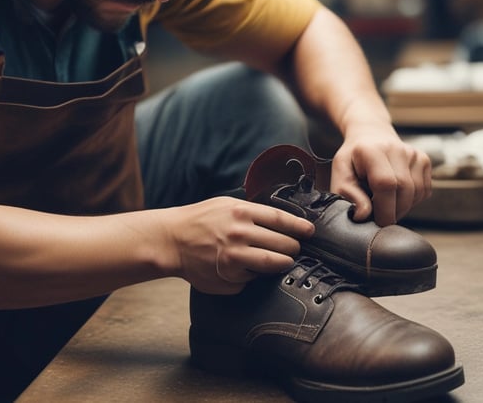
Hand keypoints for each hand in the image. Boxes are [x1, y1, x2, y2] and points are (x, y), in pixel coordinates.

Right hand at [168, 196, 314, 294]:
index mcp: (241, 212)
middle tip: (294, 248)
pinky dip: (256, 275)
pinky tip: (251, 270)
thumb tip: (282, 222)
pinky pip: (254, 278)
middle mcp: (240, 233)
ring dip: (283, 263)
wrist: (172, 240)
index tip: (310, 231)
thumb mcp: (226, 205)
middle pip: (284, 243)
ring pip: (274, 263)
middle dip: (293, 247)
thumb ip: (252, 212)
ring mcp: (235, 257)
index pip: (281, 219)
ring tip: (283, 261)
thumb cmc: (200, 220)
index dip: (300, 227)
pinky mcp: (229, 276)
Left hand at [330, 125, 431, 225]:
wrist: (371, 134)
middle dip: (394, 211)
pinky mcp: (424, 160)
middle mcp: (397, 149)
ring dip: (403, 207)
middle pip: (404, 191)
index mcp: (373, 151)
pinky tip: (397, 194)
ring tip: (386, 203)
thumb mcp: (341, 173)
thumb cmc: (353, 158)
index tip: (377, 222)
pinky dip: (412, 200)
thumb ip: (348, 194)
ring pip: (417, 193)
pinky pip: (424, 191)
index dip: (384, 209)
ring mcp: (413, 153)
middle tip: (381, 216)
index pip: (385, 184)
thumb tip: (362, 215)